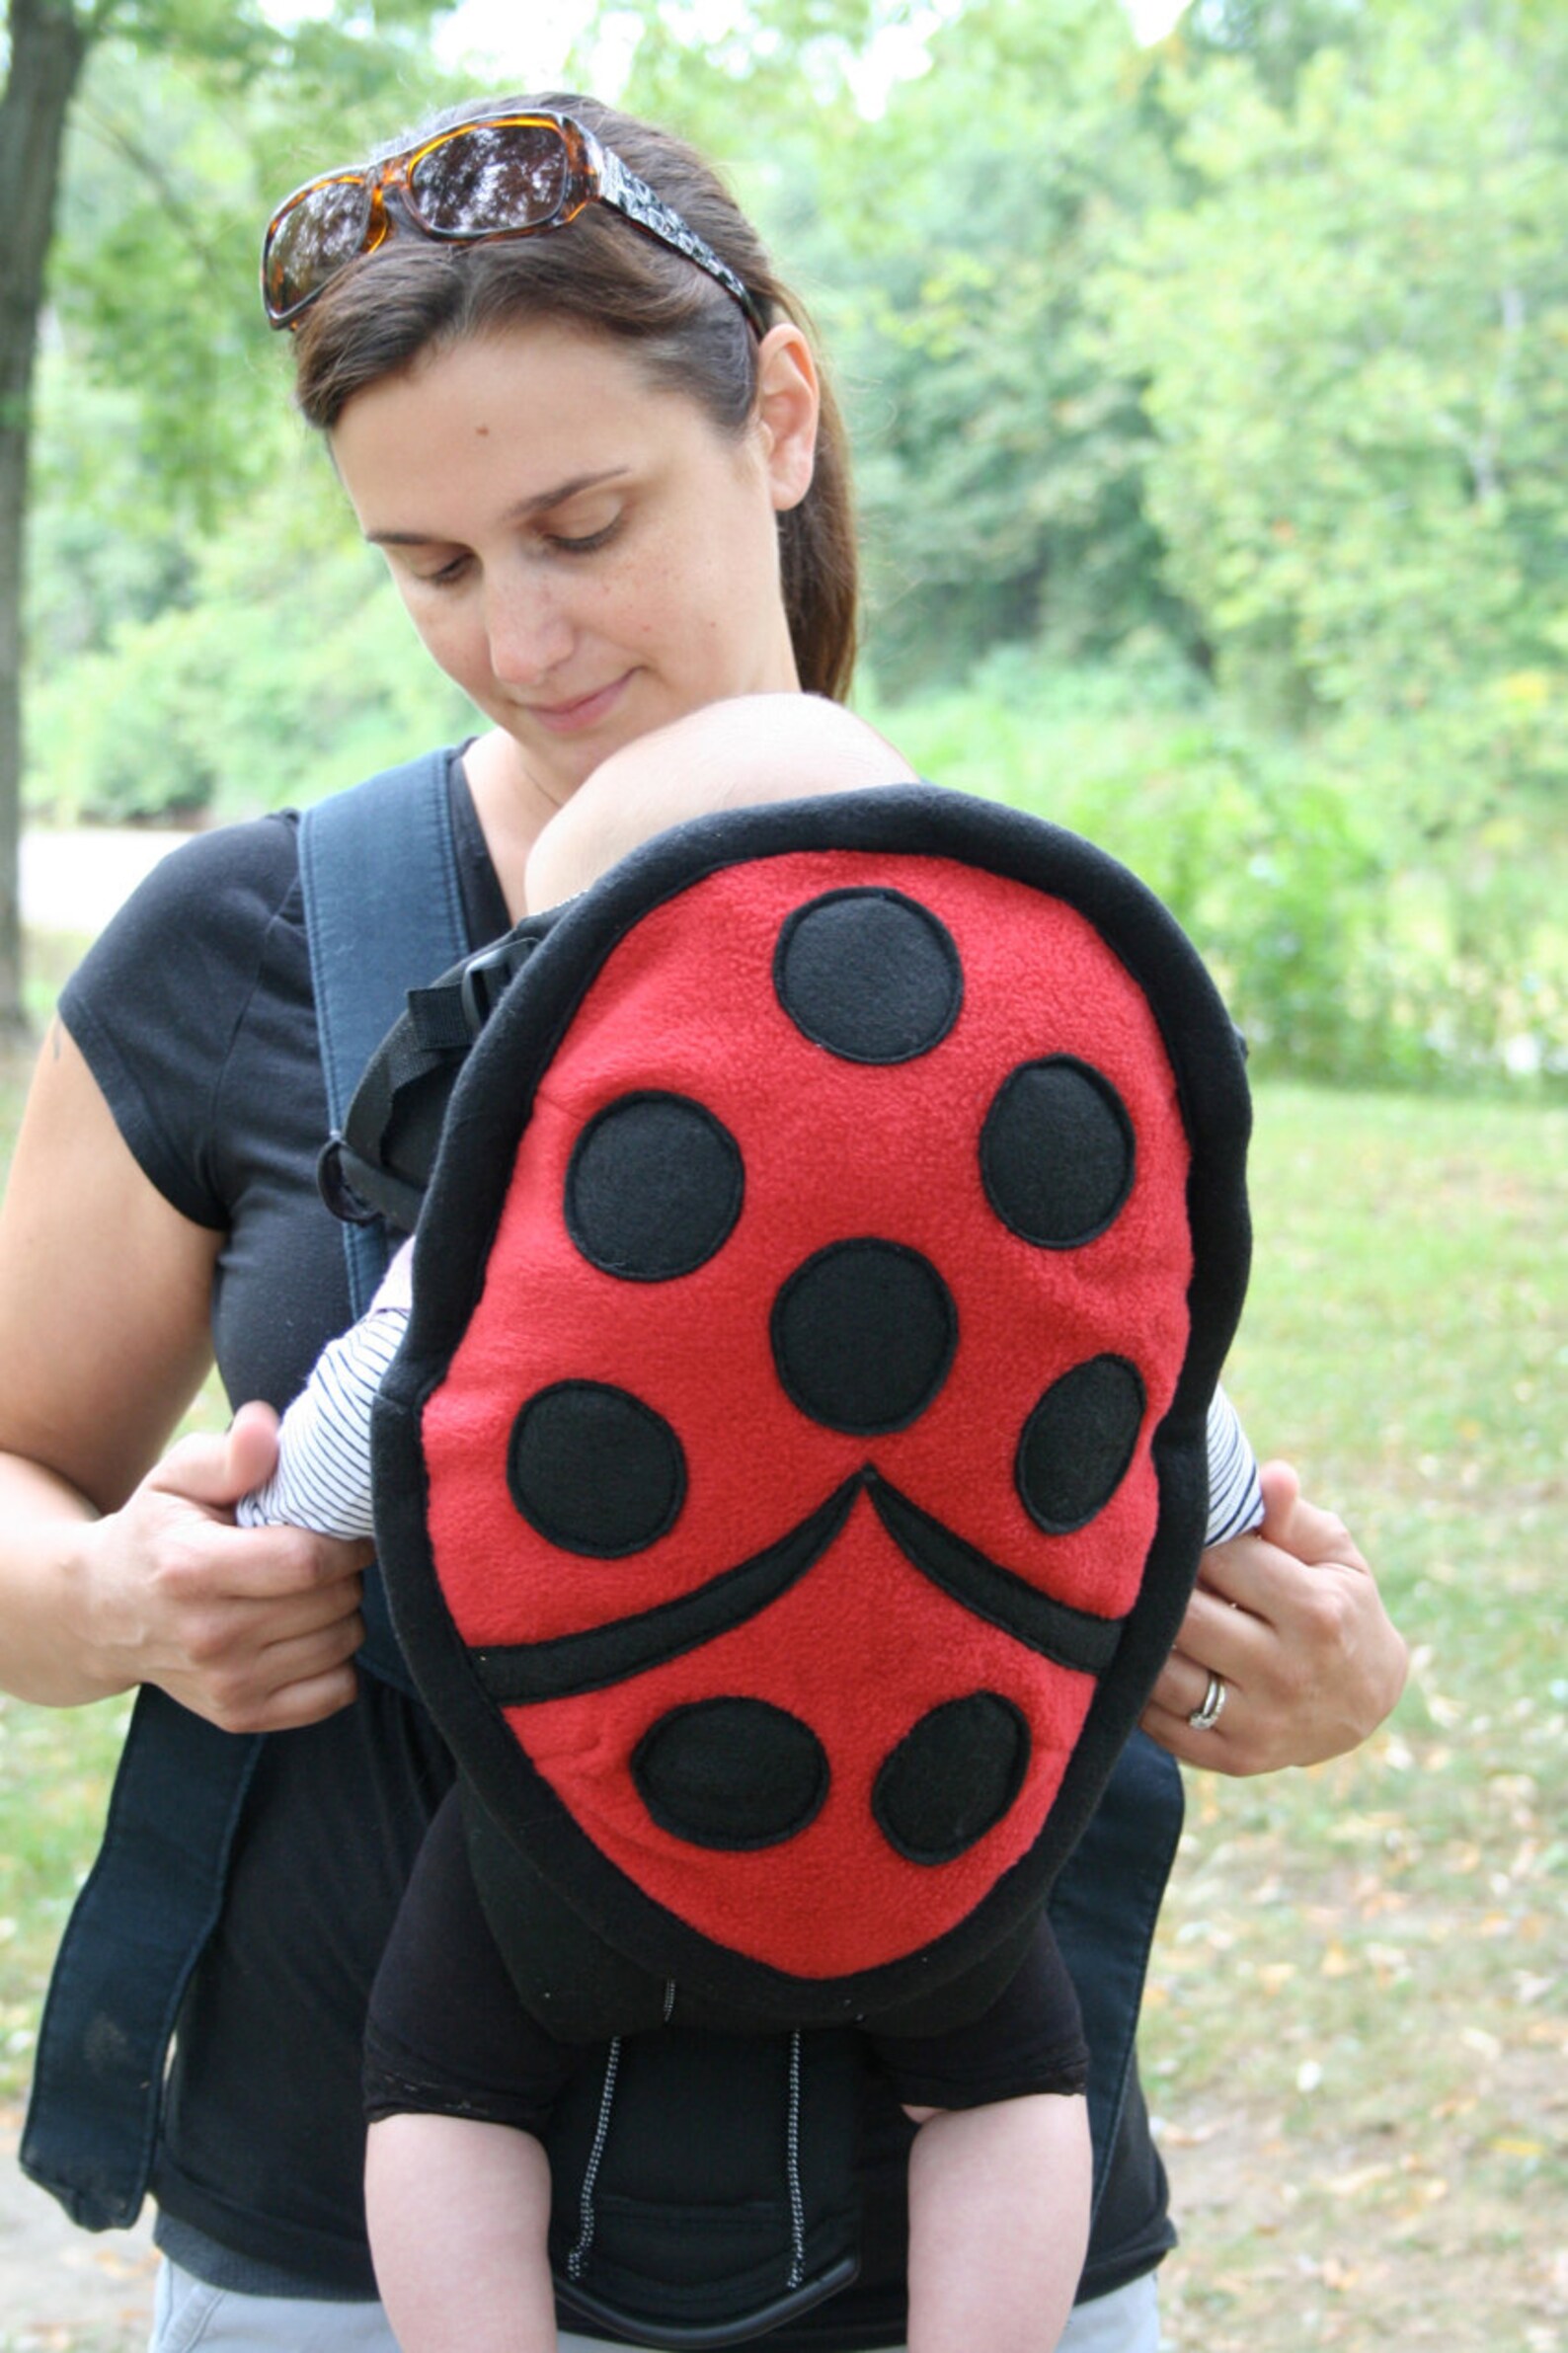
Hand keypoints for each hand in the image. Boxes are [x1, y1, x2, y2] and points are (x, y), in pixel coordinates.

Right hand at [81, 1403, 370, 1732]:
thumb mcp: (178, 1477)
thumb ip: (230, 1455)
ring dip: (341, 1612)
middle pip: (331, 1603)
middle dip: (344, 1572)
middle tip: (320, 1555)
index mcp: (191, 1570)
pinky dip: (337, 1660)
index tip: (343, 1527)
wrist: (102, 1613)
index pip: (306, 1562)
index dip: (344, 1541)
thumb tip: (265, 1427)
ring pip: (342, 1644)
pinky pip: (336, 1691)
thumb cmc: (156, 1530)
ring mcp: (225, 1685)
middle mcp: (208, 1637)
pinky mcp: (240, 1716)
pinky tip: (305, 1632)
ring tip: (306, 1591)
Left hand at [1141, 1460, 1407, 1775]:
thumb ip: (1292, 1518)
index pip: (1222, 1560)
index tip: (1181, 1529)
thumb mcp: (1333, 1556)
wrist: (1367, 1700)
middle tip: (1144, 1566)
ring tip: (1134, 1609)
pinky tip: (1138, 1657)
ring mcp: (1259, 1723)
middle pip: (1186, 1618)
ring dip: (1139, 1638)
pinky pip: (1160, 1724)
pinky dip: (1139, 1689)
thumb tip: (1272, 1475)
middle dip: (1160, 1586)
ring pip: (1164, 1674)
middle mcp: (1287, 1672)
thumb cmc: (1341, 1605)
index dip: (1193, 1538)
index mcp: (1317, 1613)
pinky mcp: (1234, 1758)